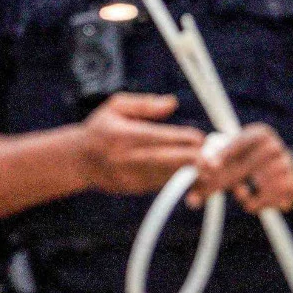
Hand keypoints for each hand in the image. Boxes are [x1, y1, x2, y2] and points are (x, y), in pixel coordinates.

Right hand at [75, 92, 208, 194]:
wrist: (77, 161)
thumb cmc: (101, 128)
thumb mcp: (116, 106)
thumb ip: (145, 103)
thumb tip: (172, 103)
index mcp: (125, 135)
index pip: (160, 138)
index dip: (183, 139)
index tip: (201, 138)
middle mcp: (128, 158)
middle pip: (166, 161)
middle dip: (192, 161)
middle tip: (215, 161)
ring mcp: (131, 176)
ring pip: (166, 177)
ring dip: (190, 175)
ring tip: (212, 171)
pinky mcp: (134, 188)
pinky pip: (161, 185)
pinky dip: (179, 182)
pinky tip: (197, 178)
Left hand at [190, 122, 292, 210]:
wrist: (288, 173)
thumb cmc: (250, 164)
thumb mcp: (234, 160)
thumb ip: (211, 174)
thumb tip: (191, 199)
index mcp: (258, 134)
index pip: (238, 143)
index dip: (221, 154)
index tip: (208, 166)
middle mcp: (273, 146)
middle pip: (242, 167)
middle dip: (218, 181)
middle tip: (199, 193)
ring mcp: (284, 165)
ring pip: (250, 187)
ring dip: (239, 195)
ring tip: (242, 192)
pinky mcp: (289, 185)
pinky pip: (261, 201)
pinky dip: (253, 204)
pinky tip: (257, 198)